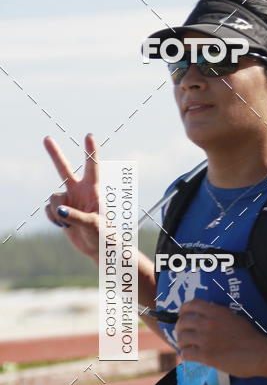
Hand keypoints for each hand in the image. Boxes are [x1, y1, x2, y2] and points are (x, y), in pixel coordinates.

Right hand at [43, 133, 100, 258]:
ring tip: (68, 222)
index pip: (92, 167)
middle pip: (64, 169)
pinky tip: (64, 225)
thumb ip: (76, 217)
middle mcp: (80, 191)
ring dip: (57, 211)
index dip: (90, 151)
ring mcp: (69, 200)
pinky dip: (53, 218)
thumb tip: (59, 212)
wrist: (97, 248)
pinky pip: (48, 209)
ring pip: (53, 197)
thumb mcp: (92, 225)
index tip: (88, 136)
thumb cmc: (102, 235)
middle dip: (55, 155)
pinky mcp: (61, 210)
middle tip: (46, 138)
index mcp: (93, 190)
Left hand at [175, 298, 266, 377]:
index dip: (183, 311)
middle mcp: (207, 323)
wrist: (260, 353)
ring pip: (181, 339)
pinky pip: (186, 354)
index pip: (190, 305)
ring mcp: (205, 339)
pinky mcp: (205, 355)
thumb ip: (218, 316)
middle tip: (184, 335)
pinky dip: (186, 356)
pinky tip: (191, 357)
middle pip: (182, 322)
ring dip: (182, 344)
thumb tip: (206, 317)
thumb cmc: (250, 337)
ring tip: (187, 347)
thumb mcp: (234, 318)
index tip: (183, 316)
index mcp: (215, 312)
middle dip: (180, 330)